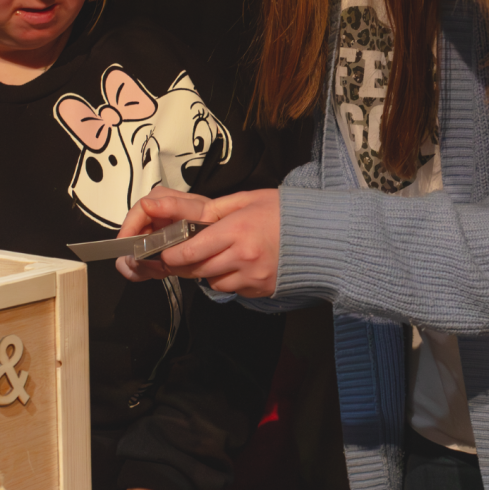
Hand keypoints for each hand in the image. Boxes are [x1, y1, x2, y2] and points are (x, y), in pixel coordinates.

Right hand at [115, 186, 212, 281]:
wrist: (218, 232)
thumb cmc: (207, 216)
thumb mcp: (195, 209)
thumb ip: (172, 206)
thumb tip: (145, 204)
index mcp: (156, 201)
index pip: (133, 216)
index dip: (127, 233)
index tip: (126, 251)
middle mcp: (149, 217)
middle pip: (130, 238)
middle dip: (137, 256)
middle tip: (154, 267)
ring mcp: (149, 235)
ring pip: (131, 254)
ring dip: (143, 266)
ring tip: (162, 271)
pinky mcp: (151, 251)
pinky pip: (139, 264)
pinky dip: (146, 271)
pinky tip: (159, 272)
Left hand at [156, 188, 279, 297]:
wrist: (323, 235)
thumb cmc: (287, 213)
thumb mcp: (249, 199)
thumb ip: (216, 209)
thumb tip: (190, 216)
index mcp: (238, 230)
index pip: (192, 250)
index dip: (172, 254)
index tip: (165, 252)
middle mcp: (244, 257)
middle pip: (198, 270)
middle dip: (184, 265)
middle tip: (179, 257)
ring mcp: (253, 277)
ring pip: (214, 283)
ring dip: (208, 273)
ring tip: (218, 257)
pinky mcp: (261, 290)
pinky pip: (233, 289)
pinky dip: (229, 280)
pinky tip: (239, 265)